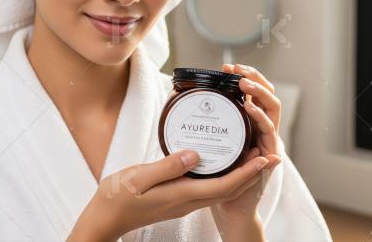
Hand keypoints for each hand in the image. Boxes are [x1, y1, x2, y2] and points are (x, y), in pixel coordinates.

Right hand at [68, 148, 271, 240]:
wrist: (106, 219)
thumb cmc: (117, 198)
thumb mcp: (139, 177)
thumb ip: (167, 166)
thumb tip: (195, 155)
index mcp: (182, 195)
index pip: (224, 185)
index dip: (247, 172)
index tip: (263, 157)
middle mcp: (188, 201)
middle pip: (229, 189)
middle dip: (251, 173)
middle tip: (266, 152)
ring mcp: (184, 201)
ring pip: (221, 189)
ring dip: (239, 174)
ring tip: (249, 153)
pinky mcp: (178, 198)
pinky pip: (208, 188)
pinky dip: (222, 175)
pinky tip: (219, 160)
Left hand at [210, 63, 282, 225]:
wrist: (232, 209)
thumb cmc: (220, 177)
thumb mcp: (212, 143)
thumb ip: (207, 127)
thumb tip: (190, 104)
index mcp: (251, 124)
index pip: (255, 93)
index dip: (245, 76)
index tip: (227, 66)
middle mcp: (263, 130)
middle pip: (267, 95)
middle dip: (255, 77)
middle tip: (236, 68)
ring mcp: (269, 141)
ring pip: (273, 108)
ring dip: (260, 92)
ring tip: (243, 83)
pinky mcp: (270, 156)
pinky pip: (269, 132)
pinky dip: (261, 117)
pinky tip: (249, 108)